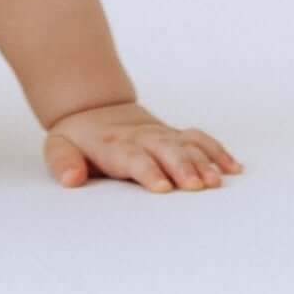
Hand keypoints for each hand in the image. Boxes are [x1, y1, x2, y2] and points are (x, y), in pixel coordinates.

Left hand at [44, 100, 243, 192]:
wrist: (92, 107)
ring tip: (218, 181)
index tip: (163, 187)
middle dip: (183, 168)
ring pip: (187, 146)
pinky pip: (199, 139)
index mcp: (115, 145)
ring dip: (204, 162)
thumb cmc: (77, 138)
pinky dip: (217, 151)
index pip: (134, 158)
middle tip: (198, 187)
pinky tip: (234, 168)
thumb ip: (63, 162)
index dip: (148, 170)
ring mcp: (162, 136)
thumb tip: (71, 178)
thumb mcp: (58, 147)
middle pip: (167, 151)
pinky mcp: (175, 136)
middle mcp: (143, 139)